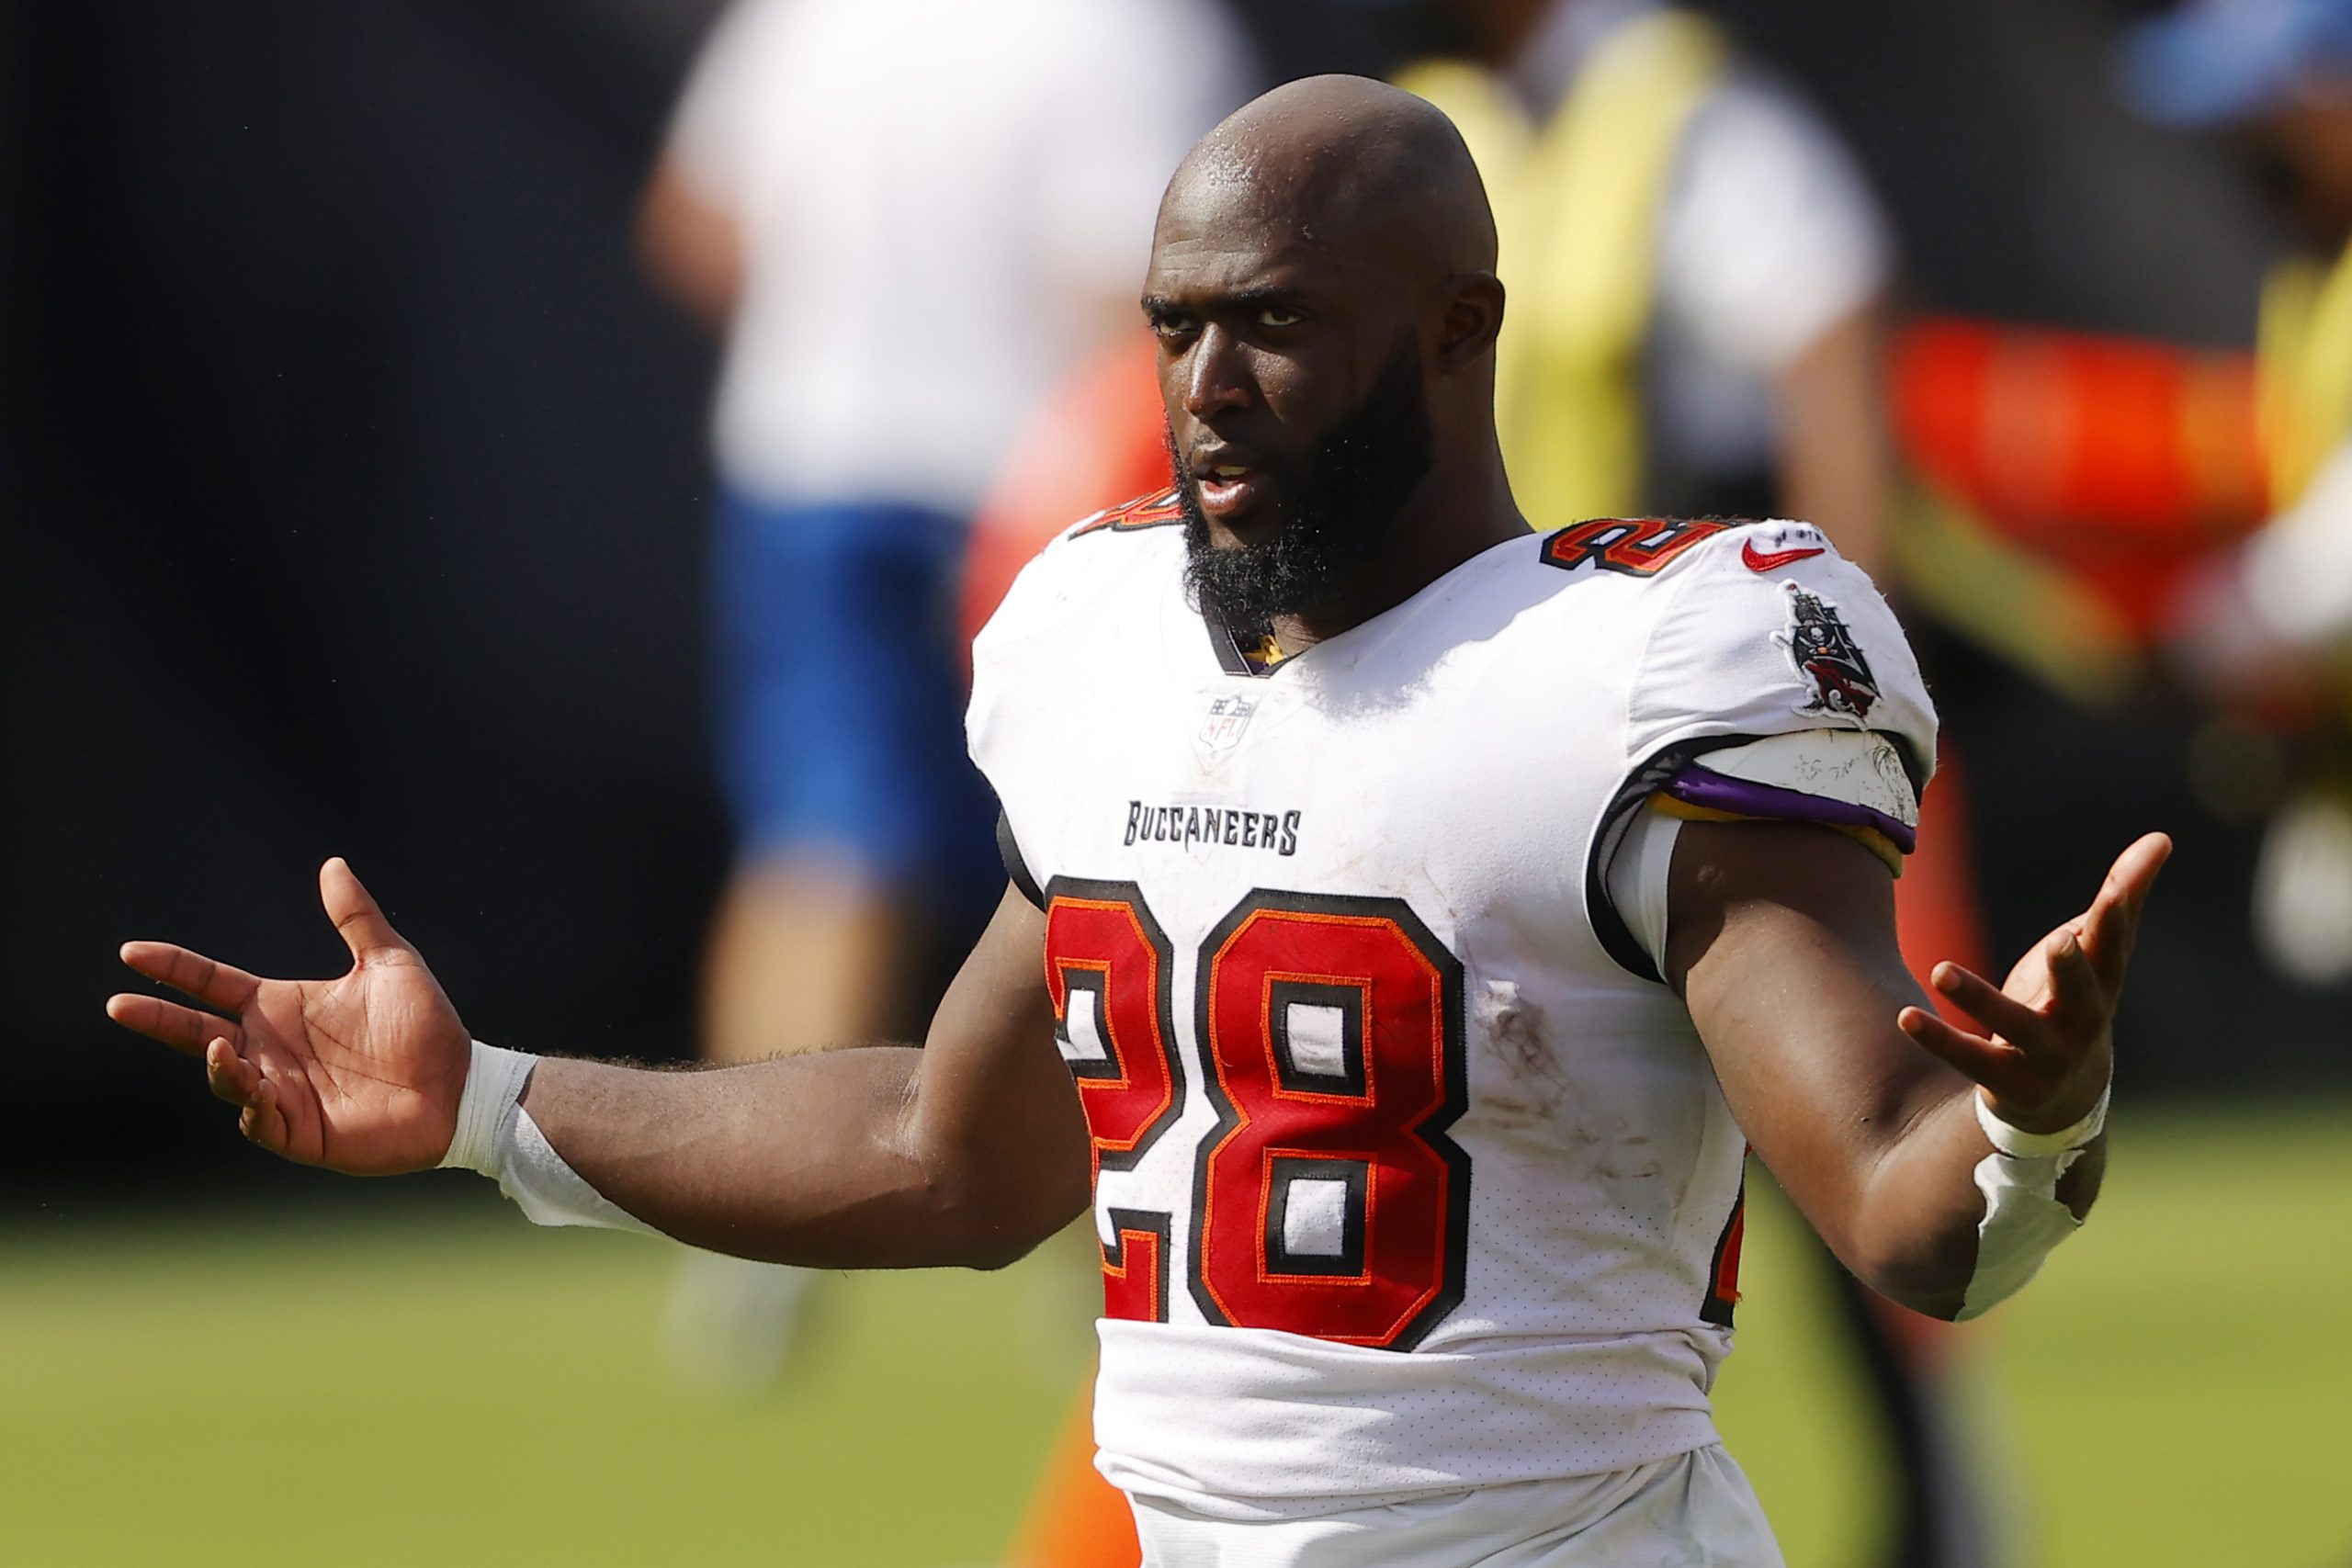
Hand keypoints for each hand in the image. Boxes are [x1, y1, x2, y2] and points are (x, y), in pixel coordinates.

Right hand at [106, 858, 471, 1172]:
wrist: (460, 1085)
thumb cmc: (426, 1027)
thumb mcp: (391, 962)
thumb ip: (356, 917)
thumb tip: (333, 864)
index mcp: (282, 1006)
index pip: (213, 984)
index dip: (174, 969)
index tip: (133, 952)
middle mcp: (272, 1049)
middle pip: (197, 1032)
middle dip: (157, 1020)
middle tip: (117, 1005)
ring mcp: (282, 1092)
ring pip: (225, 1078)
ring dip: (217, 1064)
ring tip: (217, 1045)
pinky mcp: (301, 1132)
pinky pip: (261, 1123)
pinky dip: (253, 1107)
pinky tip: (257, 1089)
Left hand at [1897, 832, 2170, 1134]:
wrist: (2066, 1097)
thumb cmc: (2077, 1001)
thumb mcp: (2097, 953)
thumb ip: (2123, 897)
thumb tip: (2162, 837)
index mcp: (2103, 984)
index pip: (2113, 948)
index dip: (2116, 921)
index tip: (2113, 892)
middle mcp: (2082, 1022)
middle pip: (2081, 995)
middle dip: (2072, 970)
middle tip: (2060, 942)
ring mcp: (2048, 1056)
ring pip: (2016, 1027)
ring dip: (1980, 999)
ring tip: (1941, 970)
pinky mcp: (2008, 1080)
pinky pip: (1970, 1059)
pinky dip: (1940, 1039)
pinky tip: (1906, 1016)